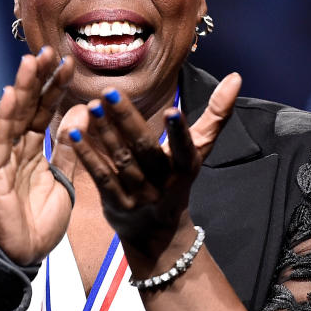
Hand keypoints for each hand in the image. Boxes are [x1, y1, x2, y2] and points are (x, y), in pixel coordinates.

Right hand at [0, 47, 77, 264]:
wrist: (23, 256)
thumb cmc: (40, 222)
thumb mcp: (64, 182)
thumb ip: (69, 150)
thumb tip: (82, 114)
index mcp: (34, 150)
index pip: (45, 111)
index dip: (55, 88)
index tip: (68, 63)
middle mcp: (18, 150)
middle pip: (28, 107)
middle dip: (38, 79)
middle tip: (48, 50)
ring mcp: (5, 160)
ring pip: (15, 117)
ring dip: (23, 88)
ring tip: (30, 61)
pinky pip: (2, 142)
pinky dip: (6, 118)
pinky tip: (12, 95)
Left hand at [62, 72, 240, 267]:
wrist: (157, 232)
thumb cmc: (177, 177)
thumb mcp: (199, 149)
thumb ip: (216, 114)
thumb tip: (236, 77)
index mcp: (186, 166)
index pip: (184, 147)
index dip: (179, 132)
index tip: (173, 111)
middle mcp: (163, 182)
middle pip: (145, 149)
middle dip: (127, 120)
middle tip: (110, 92)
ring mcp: (139, 195)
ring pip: (121, 160)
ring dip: (105, 133)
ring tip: (91, 106)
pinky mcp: (116, 204)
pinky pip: (101, 177)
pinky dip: (88, 155)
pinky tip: (74, 133)